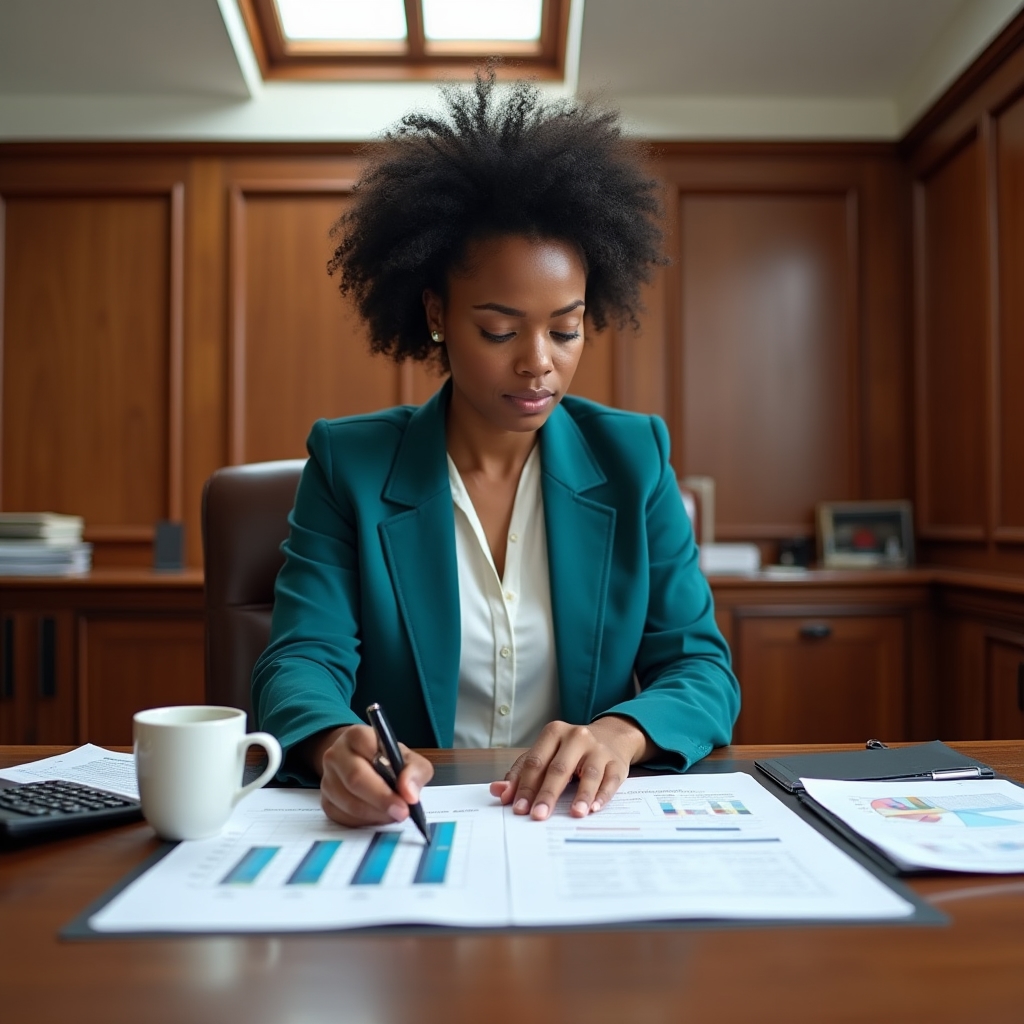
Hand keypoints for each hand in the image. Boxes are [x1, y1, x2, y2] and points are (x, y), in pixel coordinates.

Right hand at [312, 725, 433, 827]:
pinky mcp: (326, 801)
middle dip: (382, 800)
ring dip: (376, 814)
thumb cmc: (388, 760)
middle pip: (355, 779)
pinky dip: (365, 822)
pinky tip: (378, 816)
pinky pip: (344, 818)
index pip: (368, 753)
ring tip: (393, 813)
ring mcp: (327, 779)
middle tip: (402, 813)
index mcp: (356, 736)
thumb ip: (415, 770)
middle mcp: (336, 754)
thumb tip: (409, 794)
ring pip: (349, 803)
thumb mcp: (408, 758)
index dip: (388, 778)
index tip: (406, 799)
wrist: (363, 764)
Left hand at [488, 716, 653, 820]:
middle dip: (547, 794)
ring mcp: (598, 749)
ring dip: (581, 796)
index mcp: (554, 733)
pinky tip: (594, 808)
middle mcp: (577, 737)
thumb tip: (498, 792)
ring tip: (574, 814)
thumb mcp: (545, 755)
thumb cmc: (570, 751)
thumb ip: (521, 774)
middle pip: (559, 768)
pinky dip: (602, 795)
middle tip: (538, 816)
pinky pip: (610, 780)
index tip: (518, 809)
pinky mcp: (617, 763)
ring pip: (589, 773)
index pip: (536, 762)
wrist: (610, 737)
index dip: (525, 787)